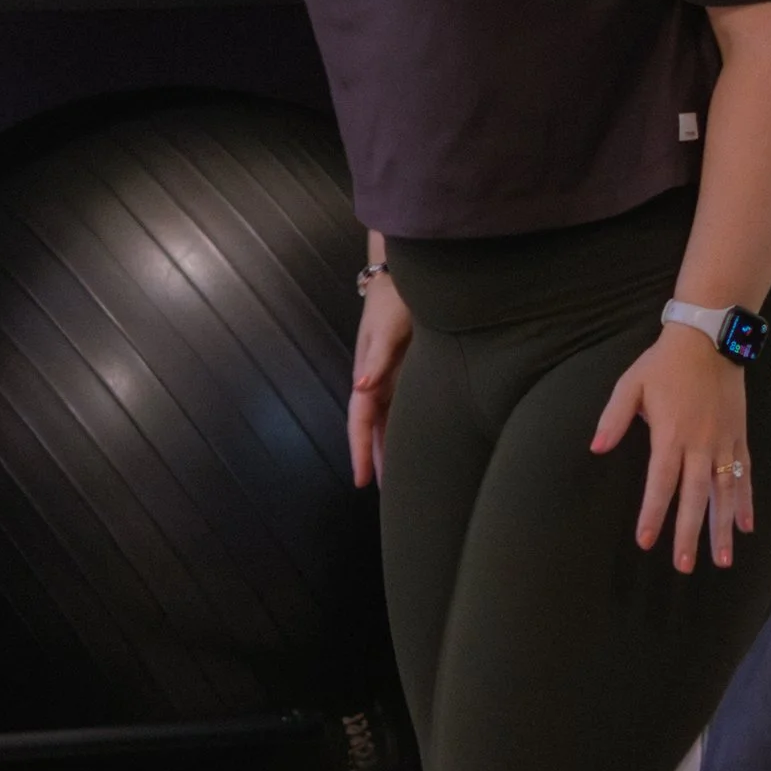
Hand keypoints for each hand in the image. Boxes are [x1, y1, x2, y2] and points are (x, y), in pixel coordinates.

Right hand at [349, 276, 412, 488]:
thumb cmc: (393, 303)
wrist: (402, 277)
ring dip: (387, 446)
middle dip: (374, 458)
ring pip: (386, 421)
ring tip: (398, 476)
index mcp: (368, 376)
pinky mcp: (402, 370)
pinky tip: (411, 440)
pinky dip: (400, 427)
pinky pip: (398, 407)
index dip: (360, 451)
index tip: (362, 481)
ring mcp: (387, 377)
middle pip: (372, 428)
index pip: (360, 422)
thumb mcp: (388, 330)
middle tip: (385, 492)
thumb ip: (377, 359)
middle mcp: (375, 382)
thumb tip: (362, 388)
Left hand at [594, 323, 753, 573]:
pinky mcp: (738, 437)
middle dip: (689, 533)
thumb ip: (613, 418)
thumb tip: (596, 448)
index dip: (653, 513)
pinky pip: (744, 474)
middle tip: (683, 565)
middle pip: (695, 496)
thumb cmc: (664, 364)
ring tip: (722, 559)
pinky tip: (746, 526)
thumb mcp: (631, 384)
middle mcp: (700, 444)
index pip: (660, 483)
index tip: (647, 541)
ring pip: (724, 492)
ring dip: (722, 527)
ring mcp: (723, 442)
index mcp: (670, 434)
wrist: (708, 338)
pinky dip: (745, 501)